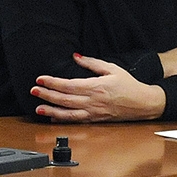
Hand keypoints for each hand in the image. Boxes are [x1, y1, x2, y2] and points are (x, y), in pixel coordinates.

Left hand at [31, 55, 167, 122]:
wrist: (143, 103)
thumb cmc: (129, 85)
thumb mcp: (111, 68)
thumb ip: (92, 63)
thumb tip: (76, 56)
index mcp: (96, 87)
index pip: (69, 85)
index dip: (53, 82)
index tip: (40, 79)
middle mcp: (93, 101)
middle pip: (65, 99)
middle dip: (47, 95)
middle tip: (33, 91)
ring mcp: (93, 112)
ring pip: (68, 113)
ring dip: (51, 110)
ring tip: (38, 108)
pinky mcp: (95, 120)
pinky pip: (76, 120)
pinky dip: (63, 120)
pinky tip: (53, 117)